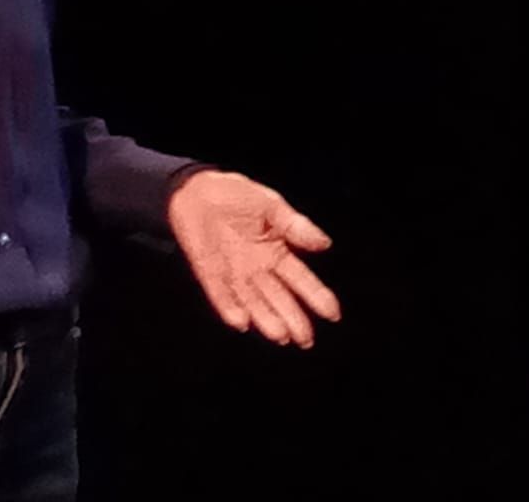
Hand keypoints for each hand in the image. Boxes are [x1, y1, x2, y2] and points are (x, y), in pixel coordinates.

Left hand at [167, 169, 341, 348]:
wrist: (196, 189)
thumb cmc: (236, 194)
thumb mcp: (271, 205)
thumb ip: (295, 226)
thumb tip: (324, 243)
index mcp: (276, 252)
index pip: (301, 279)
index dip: (316, 296)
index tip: (332, 313)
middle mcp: (258, 268)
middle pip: (280, 298)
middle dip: (293, 319)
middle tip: (305, 339)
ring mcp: (234, 273)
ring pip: (253, 302)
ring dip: (265, 319)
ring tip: (280, 335)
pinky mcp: (210, 273)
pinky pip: (220, 294)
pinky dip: (229, 308)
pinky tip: (241, 321)